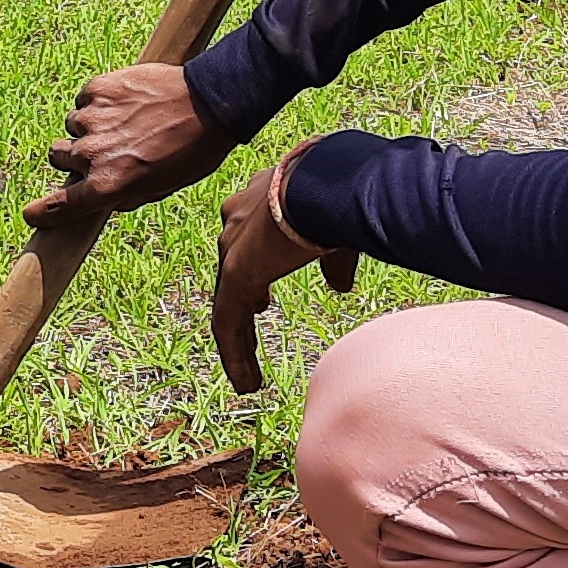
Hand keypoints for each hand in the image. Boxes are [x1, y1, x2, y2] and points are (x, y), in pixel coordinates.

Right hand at [28, 60, 234, 225]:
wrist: (211, 103)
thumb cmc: (192, 151)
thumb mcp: (160, 188)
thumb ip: (123, 196)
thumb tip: (99, 198)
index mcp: (106, 185)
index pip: (58, 206)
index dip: (42, 212)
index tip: (32, 213)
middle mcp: (91, 154)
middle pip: (58, 157)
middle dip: (75, 156)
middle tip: (102, 150)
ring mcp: (91, 119)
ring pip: (73, 126)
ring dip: (90, 127)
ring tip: (124, 121)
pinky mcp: (98, 89)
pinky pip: (85, 99)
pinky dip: (99, 102)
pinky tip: (126, 102)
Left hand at [211, 150, 357, 393]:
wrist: (325, 183)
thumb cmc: (337, 195)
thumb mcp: (336, 231)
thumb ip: (334, 262)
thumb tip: (340, 287)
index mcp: (261, 199)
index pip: (250, 242)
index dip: (256, 268)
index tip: (261, 295)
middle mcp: (239, 219)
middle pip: (235, 269)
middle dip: (242, 298)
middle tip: (252, 319)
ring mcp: (233, 248)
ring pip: (228, 303)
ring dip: (238, 342)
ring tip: (246, 376)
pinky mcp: (235, 274)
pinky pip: (227, 323)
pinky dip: (236, 355)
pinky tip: (246, 383)